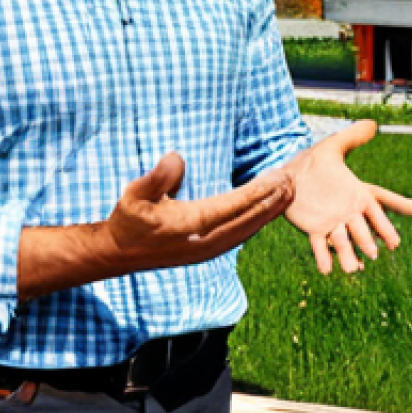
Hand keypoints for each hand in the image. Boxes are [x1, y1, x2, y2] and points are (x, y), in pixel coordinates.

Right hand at [18, 153, 293, 300]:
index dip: (257, 192)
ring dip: (270, 212)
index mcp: (189, 225)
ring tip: (290, 193)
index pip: (231, 206)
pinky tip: (270, 211)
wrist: (119, 253)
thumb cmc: (127, 220)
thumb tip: (175, 159)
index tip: (277, 178)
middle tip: (293, 181)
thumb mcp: (133, 196)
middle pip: (247, 220)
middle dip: (272, 201)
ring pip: (248, 230)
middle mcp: (204, 242)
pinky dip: (258, 221)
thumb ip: (155, 178)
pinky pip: (241, 235)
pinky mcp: (209, 252)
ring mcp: (208, 250)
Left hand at [283, 120, 411, 274]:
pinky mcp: (314, 230)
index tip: (401, 233)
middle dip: (367, 241)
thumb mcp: (332, 147)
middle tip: (375, 253)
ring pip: (343, 242)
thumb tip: (373, 123)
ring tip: (353, 270)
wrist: (288, 178)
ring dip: (348, 256)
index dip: (388, 222)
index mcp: (356, 195)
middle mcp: (347, 213)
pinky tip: (328, 270)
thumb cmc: (313, 163)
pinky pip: (320, 247)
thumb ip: (352, 136)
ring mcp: (331, 223)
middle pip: (362, 230)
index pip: (378, 208)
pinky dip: (323, 258)